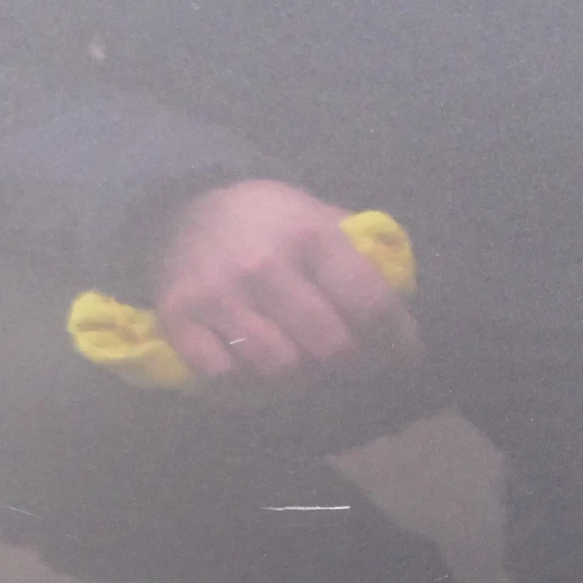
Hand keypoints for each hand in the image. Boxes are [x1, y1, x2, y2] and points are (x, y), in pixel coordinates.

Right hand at [152, 180, 421, 391]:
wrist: (182, 204)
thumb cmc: (268, 220)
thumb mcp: (318, 215)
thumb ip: (360, 256)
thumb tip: (402, 307)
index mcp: (310, 235)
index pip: (369, 306)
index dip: (396, 341)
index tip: (404, 356)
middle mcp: (265, 266)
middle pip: (330, 348)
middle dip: (353, 365)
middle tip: (353, 364)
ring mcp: (218, 295)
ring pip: (281, 369)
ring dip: (300, 376)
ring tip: (304, 362)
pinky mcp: (178, 318)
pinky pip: (225, 374)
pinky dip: (244, 377)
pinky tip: (253, 360)